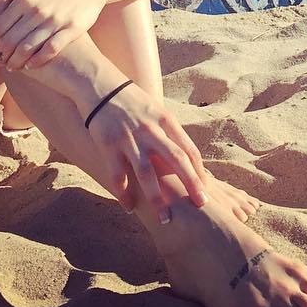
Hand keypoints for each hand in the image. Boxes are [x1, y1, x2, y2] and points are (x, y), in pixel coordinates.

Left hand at [0, 0, 103, 70]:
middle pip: (11, 40)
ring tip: (12, 67)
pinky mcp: (70, 29)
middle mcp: (37, 9)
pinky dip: (36, 61)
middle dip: (1, 55)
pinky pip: (49, 50)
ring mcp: (54, 20)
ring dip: (15, 62)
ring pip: (27, 48)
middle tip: (0, 61)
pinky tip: (30, 66)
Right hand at [83, 80, 209, 222]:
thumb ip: (170, 132)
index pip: (189, 149)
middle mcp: (150, 129)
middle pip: (176, 160)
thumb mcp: (156, 110)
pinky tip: (130, 207)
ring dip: (157, 199)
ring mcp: (129, 137)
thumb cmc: (132, 101)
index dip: (199, 172)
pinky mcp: (108, 144)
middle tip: (202, 206)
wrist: (100, 85)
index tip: (206, 191)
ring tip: (166, 220)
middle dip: (190, 184)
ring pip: (147, 173)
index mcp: (165, 120)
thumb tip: (189, 159)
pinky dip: (124, 194)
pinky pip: (118, 175)